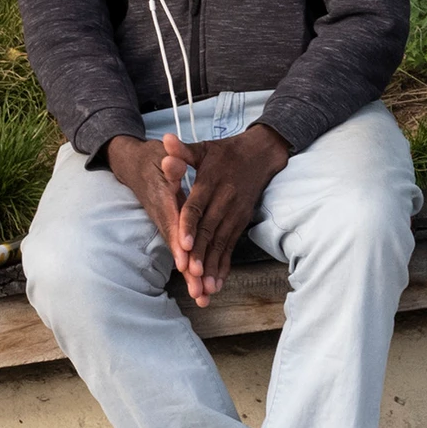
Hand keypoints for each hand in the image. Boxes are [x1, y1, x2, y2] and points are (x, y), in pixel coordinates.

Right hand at [105, 133, 193, 282]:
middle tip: (199, 291)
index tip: (186, 260)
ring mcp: (165, 224)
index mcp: (163, 200)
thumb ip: (171, 162)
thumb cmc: (153, 159)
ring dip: (190, 276)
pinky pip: (182, 251)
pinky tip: (203, 288)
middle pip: (177, 246)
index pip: (172, 223)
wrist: (134, 165)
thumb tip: (173, 163)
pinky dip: (192, 269)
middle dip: (187, 269)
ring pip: (180, 253)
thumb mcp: (161, 156)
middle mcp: (163, 217)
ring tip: (203, 297)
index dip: (179, 241)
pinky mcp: (171, 229)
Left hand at [169, 123, 291, 302]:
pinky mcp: (241, 222)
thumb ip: (183, 151)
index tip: (185, 244)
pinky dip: (224, 264)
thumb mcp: (203, 148)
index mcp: (211, 183)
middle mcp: (225, 201)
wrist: (261, 154)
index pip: (198, 207)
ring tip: (206, 286)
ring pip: (222, 242)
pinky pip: (231, 246)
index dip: (191, 226)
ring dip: (214, 265)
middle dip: (202, 254)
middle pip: (210, 230)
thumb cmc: (226, 152)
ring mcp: (235, 213)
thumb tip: (166, 141)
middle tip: (192, 275)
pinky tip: (217, 282)